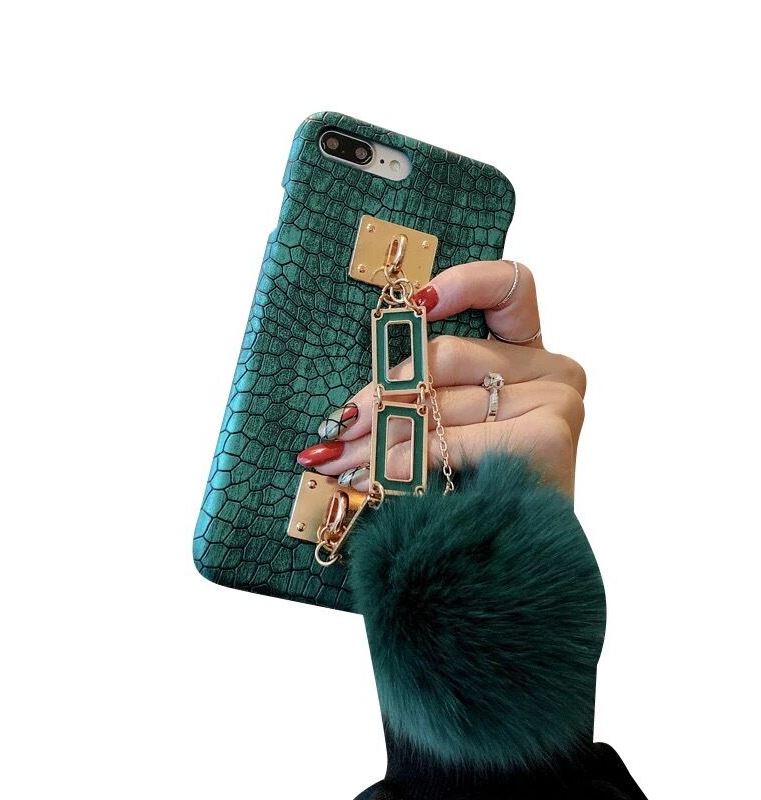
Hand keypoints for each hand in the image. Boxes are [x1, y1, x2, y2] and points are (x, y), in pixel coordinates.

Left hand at [297, 261, 585, 495]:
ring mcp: (557, 401)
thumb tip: (345, 418)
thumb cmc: (480, 497)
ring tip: (341, 464)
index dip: (464, 282)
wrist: (516, 572)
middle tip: (338, 428)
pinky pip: (450, 439)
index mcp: (532, 359)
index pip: (512, 286)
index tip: (418, 303)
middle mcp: (555, 371)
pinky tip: (375, 483)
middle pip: (447, 354)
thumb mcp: (450, 434)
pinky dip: (404, 464)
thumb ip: (422, 401)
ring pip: (439, 399)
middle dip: (381, 395)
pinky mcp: (548, 436)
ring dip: (377, 438)